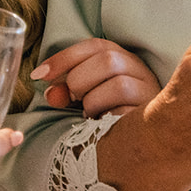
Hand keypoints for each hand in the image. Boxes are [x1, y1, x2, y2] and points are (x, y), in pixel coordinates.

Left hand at [33, 38, 159, 117]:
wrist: (138, 144)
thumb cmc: (109, 116)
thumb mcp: (86, 97)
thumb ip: (68, 91)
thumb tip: (51, 93)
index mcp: (124, 60)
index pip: (96, 46)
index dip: (65, 57)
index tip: (39, 75)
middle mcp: (142, 72)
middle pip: (108, 60)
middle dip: (79, 80)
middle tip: (73, 99)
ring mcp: (150, 94)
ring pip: (119, 85)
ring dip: (93, 101)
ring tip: (91, 114)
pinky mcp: (152, 117)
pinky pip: (126, 113)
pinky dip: (107, 118)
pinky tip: (102, 124)